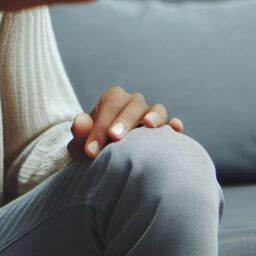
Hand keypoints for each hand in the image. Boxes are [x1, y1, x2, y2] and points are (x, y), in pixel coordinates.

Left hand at [68, 86, 182, 160]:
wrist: (109, 157)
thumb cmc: (95, 147)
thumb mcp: (83, 141)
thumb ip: (80, 132)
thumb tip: (79, 123)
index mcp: (112, 99)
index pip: (108, 106)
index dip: (98, 128)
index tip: (90, 152)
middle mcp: (133, 102)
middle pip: (132, 104)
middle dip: (124, 120)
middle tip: (114, 137)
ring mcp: (151, 114)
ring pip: (157, 108)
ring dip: (154, 115)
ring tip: (149, 125)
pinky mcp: (164, 130)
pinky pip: (172, 123)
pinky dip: (174, 125)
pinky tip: (175, 130)